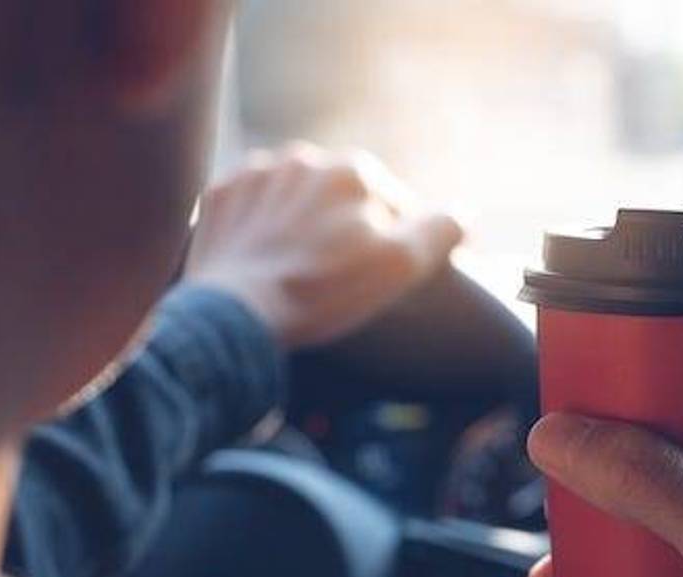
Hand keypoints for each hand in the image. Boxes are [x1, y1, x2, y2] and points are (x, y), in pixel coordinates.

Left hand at [186, 143, 462, 348]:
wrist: (234, 312)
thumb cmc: (322, 290)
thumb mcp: (400, 265)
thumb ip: (441, 229)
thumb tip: (463, 212)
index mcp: (353, 170)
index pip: (392, 204)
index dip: (395, 240)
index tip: (382, 274)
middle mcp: (303, 158)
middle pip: (342, 197)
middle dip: (347, 227)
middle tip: (340, 275)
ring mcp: (255, 174)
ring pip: (297, 198)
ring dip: (304, 224)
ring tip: (301, 268)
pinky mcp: (219, 195)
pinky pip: (253, 206)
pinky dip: (263, 227)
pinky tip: (266, 259)